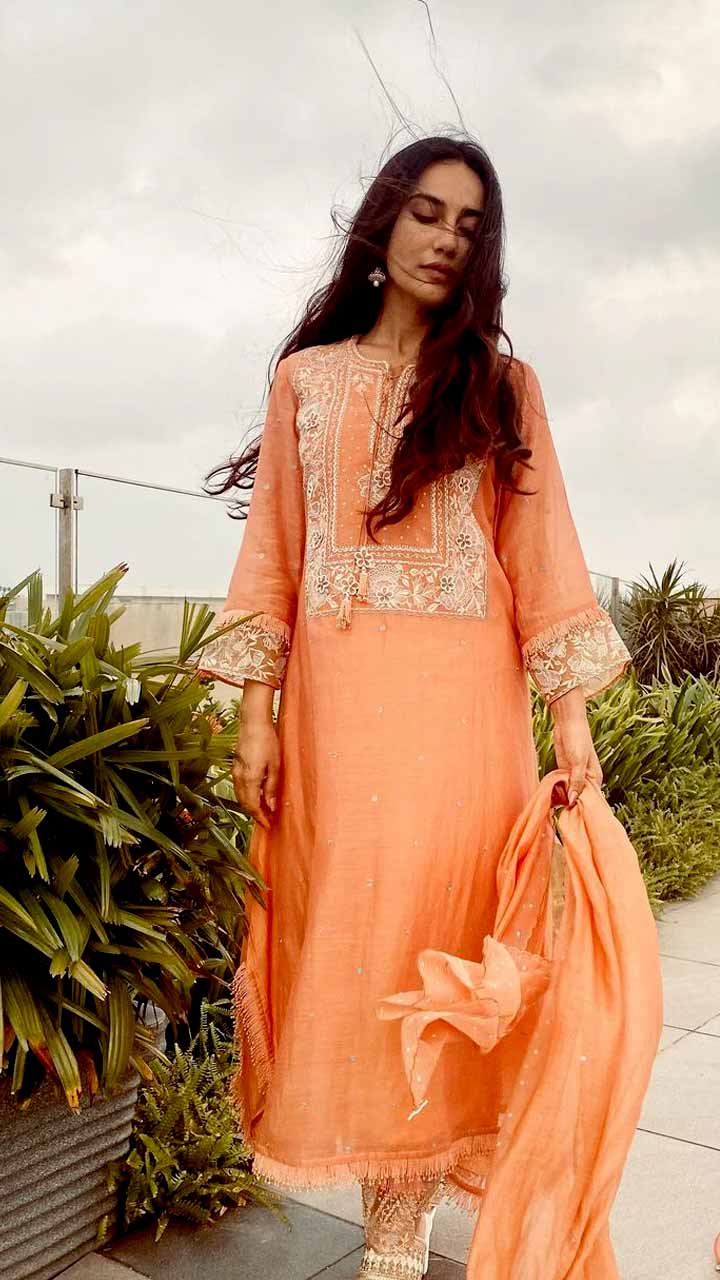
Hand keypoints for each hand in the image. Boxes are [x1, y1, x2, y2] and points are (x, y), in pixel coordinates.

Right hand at [231, 681, 279, 828]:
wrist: (253, 722)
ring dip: (251, 805)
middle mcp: (239, 777)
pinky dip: (247, 795)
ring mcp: (235, 771)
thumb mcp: (275, 765)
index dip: (260, 818)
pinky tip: (257, 794)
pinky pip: (239, 787)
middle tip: (267, 820)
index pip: (252, 806)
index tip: (269, 825)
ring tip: (264, 810)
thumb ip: (271, 787)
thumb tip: (271, 806)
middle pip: (244, 803)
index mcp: (250, 778)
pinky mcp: (235, 766)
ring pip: (240, 796)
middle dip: (255, 814)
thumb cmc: (267, 740)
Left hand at [549, 686, 602, 807]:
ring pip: (568, 794)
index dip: (583, 809)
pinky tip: (549, 794)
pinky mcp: (564, 772)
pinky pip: (560, 786)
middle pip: (579, 799)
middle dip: (570, 805)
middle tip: (559, 812)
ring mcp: (574, 777)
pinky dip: (555, 790)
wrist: (567, 722)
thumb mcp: (578, 762)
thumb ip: (576, 782)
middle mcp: (586, 780)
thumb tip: (573, 802)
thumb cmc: (577, 739)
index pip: (591, 800)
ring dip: (560, 798)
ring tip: (552, 801)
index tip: (573, 818)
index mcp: (595, 779)